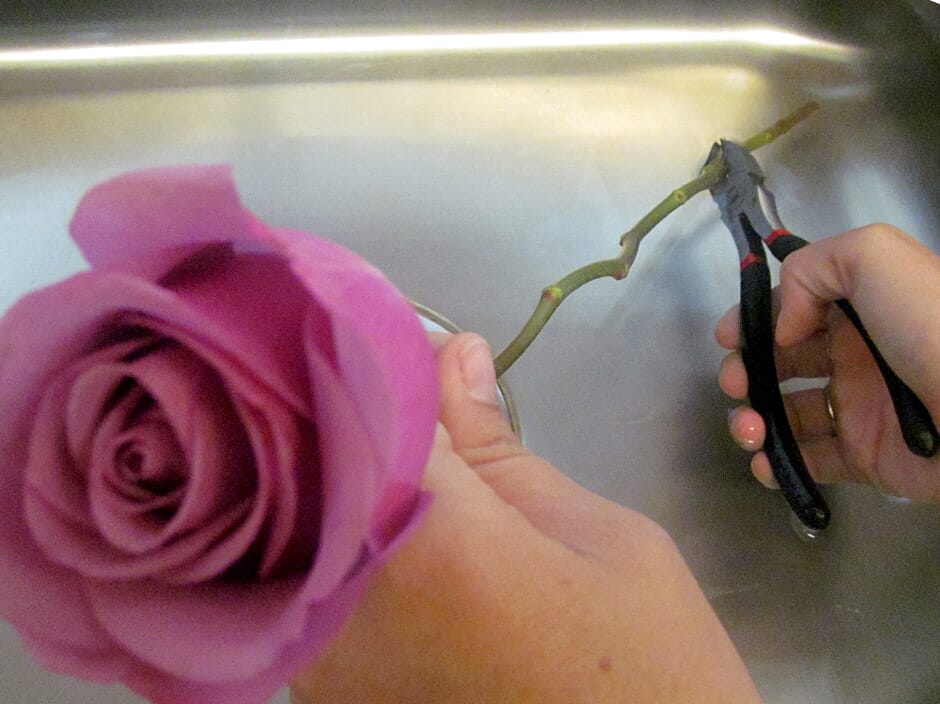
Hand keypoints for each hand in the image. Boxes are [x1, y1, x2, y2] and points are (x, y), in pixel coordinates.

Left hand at [291, 333, 760, 703]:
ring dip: (331, 465)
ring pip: (300, 517)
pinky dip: (328, 528)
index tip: (398, 331)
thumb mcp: (597, 534)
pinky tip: (363, 505)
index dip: (378, 355)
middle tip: (387, 372)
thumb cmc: (646, 662)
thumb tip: (454, 352)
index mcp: (429, 540)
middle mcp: (348, 599)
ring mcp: (325, 657)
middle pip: (317, 460)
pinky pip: (307, 576)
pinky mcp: (328, 692)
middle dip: (347, 406)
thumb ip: (499, 445)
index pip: (365, 404)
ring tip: (375, 430)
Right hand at [717, 224, 939, 501]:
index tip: (728, 338)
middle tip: (736, 385)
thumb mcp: (877, 256)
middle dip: (743, 372)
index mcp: (858, 310)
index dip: (752, 321)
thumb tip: (783, 327)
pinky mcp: (863, 457)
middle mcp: (853, 356)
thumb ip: (813, 267)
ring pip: (784, 414)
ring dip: (751, 419)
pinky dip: (775, 463)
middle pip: (778, 363)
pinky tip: (765, 461)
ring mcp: (856, 409)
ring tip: (749, 430)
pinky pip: (808, 460)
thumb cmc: (932, 329)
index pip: (790, 310)